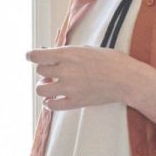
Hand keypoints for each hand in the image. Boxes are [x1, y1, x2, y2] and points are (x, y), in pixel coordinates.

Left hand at [27, 46, 155, 130]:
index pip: (37, 56)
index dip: (31, 56)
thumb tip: (53, 57)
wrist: (126, 79)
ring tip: (50, 85)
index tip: (30, 56)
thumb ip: (68, 53)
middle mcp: (65, 71)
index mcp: (68, 55)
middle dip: (44, 71)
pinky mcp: (75, 102)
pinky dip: (49, 103)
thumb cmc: (111, 61)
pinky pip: (52, 106)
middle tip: (50, 71)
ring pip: (41, 90)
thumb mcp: (86, 49)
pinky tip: (51, 100)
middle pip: (40, 72)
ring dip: (43, 87)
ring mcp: (69, 89)